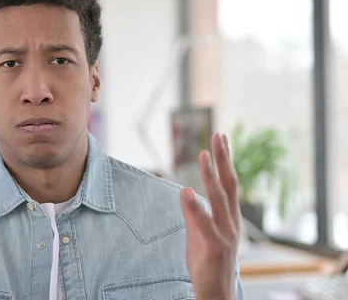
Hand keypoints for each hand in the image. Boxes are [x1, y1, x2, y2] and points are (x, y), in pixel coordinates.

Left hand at [180, 133, 239, 299]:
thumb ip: (194, 214)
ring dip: (211, 175)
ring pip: (220, 199)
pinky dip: (194, 207)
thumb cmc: (208, 262)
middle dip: (224, 159)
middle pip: (229, 185)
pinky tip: (186, 191)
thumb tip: (186, 193)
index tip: (221, 138)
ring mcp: (226, 234)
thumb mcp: (198, 233)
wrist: (216, 292)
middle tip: (218, 134)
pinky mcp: (216, 246)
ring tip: (204, 155)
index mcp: (229, 217)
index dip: (225, 161)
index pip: (229, 183)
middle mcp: (231, 222)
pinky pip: (205, 224)